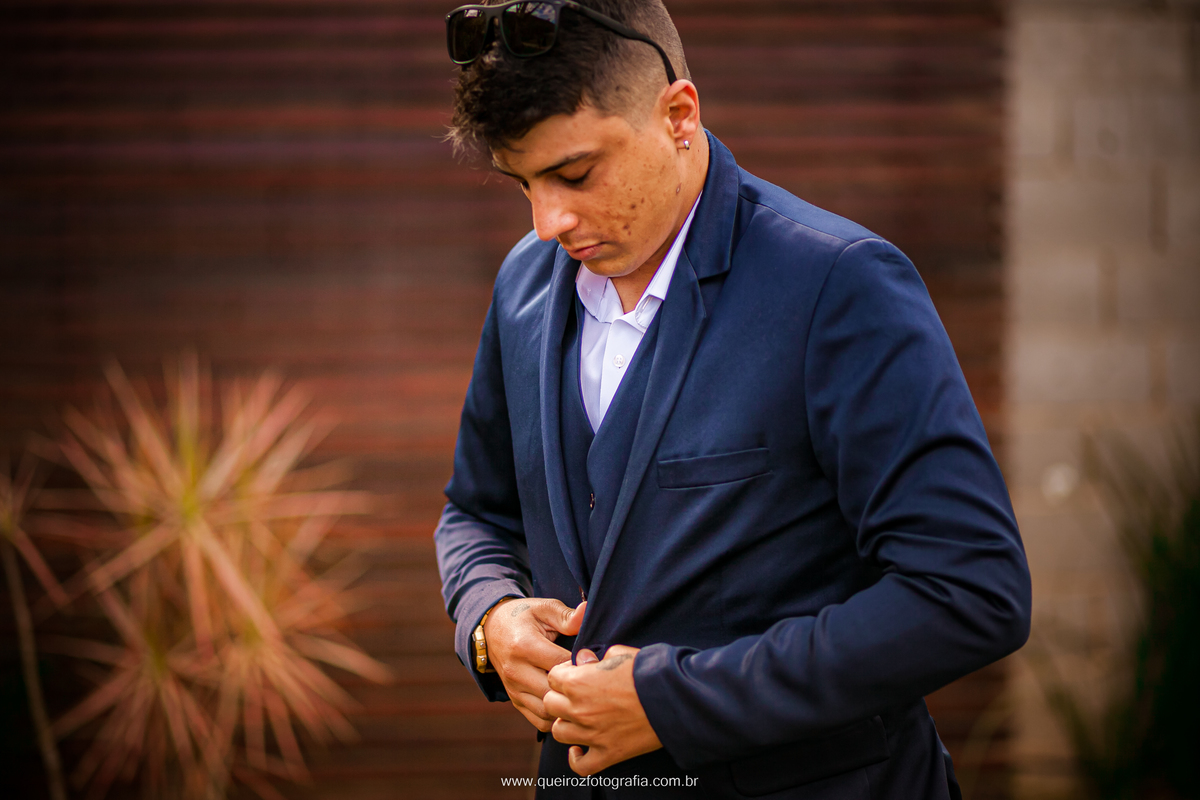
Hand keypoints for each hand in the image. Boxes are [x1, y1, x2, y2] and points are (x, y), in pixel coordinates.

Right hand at [484, 597, 585, 731]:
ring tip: (581, 693)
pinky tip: (567, 703)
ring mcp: (514, 689)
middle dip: (575, 689)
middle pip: (554, 692)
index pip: (561, 665)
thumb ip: (566, 616)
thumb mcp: (544, 608)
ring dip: (566, 706)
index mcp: (524, 646)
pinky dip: (556, 717)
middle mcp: (516, 671)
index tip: (594, 660)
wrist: (492, 629)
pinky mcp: (515, 701)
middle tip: (592, 681)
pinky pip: (539, 721)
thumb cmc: (523, 616)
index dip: (581, 664)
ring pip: (547, 712)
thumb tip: (586, 611)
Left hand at [544, 645, 662, 774]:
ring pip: (559, 732)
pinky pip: (580, 765)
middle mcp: (579, 710)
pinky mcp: (608, 754)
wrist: (675, 698)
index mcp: (578, 682)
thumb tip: (583, 659)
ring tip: (580, 717)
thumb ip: (595, 657)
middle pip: (550, 703)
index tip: (576, 673)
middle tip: (577, 693)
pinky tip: (581, 748)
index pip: (552, 677)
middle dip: (561, 696)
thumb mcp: (620, 653)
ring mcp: (592, 735)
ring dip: (567, 723)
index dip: (563, 673)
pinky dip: (577, 758)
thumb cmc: (649, 671)